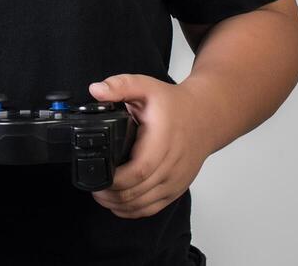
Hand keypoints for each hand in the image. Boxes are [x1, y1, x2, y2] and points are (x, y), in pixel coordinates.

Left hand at [86, 74, 214, 218]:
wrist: (206, 118)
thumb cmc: (175, 105)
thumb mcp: (146, 86)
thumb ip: (120, 86)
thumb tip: (95, 90)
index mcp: (162, 142)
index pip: (138, 171)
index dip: (115, 180)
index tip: (97, 176)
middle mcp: (171, 166)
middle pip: (137, 192)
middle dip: (110, 194)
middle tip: (92, 187)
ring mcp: (175, 181)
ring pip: (143, 204)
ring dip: (119, 204)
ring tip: (101, 195)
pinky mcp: (176, 189)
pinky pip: (153, 208)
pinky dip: (133, 210)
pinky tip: (118, 204)